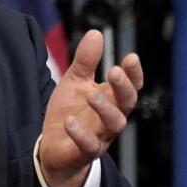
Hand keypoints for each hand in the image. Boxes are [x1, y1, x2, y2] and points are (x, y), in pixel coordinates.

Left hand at [39, 32, 142, 186]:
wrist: (53, 147)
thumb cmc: (70, 113)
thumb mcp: (75, 82)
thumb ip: (85, 61)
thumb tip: (96, 34)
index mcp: (112, 99)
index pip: (130, 86)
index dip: (134, 74)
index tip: (131, 58)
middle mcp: (111, 118)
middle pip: (127, 103)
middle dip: (124, 87)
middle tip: (115, 71)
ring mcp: (101, 136)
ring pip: (114, 124)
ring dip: (105, 108)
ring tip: (91, 94)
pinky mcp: (85, 152)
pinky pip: (89, 146)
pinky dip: (80, 134)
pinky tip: (70, 121)